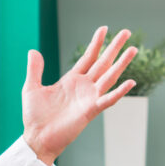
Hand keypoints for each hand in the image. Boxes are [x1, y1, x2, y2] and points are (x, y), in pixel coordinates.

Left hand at [22, 26, 137, 164]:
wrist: (36, 137)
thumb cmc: (35, 116)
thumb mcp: (31, 88)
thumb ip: (35, 70)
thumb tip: (33, 51)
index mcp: (71, 79)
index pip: (88, 57)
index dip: (96, 43)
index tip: (104, 28)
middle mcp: (84, 87)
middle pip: (103, 62)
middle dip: (114, 47)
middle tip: (127, 32)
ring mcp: (89, 98)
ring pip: (109, 76)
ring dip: (121, 63)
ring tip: (133, 49)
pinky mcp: (90, 111)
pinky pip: (108, 100)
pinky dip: (119, 92)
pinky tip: (131, 82)